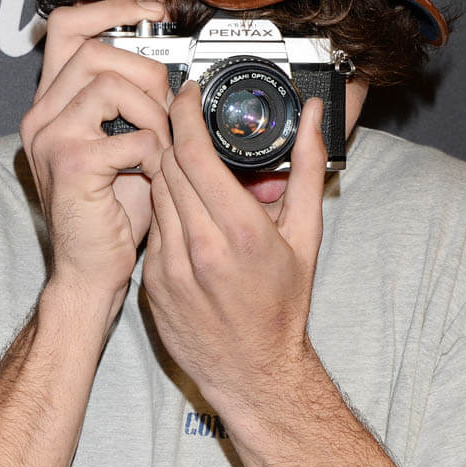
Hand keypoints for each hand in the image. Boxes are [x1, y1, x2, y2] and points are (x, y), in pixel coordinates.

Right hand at [20, 0, 171, 311]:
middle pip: (96, 50)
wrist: (92, 270)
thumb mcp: (124, 145)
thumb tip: (175, 75)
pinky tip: (152, 174)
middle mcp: (41, 114)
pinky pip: (131, 136)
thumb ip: (136, 106)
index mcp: (52, 103)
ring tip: (158, 147)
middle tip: (164, 110)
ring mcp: (50, 136)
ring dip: (153, 114)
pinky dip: (155, 154)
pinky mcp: (70, 163)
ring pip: (112, 84)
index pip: (69, 26)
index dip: (112, 8)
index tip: (153, 10)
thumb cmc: (112, 213)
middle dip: (146, 73)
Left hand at [142, 80, 327, 410]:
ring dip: (166, 170)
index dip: (184, 114)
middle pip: (168, 165)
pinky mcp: (151, 281)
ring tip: (187, 164)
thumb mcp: (306, 235)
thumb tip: (313, 119)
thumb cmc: (282, 307)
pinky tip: (184, 210)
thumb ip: (307, 169)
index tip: (188, 95)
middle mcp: (199, 247)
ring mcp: (169, 266)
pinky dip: (164, 208)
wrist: (253, 372)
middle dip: (174, 135)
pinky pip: (151, 226)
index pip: (193, 152)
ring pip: (154, 192)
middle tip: (185, 120)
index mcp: (239, 231)